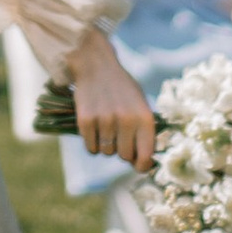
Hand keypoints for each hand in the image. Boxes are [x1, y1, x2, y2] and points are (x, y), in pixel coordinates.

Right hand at [68, 41, 155, 172]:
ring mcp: (104, 120)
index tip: (138, 166)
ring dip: (106, 144)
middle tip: (119, 136)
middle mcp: (126, 119)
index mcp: (144, 116)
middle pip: (124, 156)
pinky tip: (94, 127)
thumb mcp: (140, 104)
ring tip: (106, 126)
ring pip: (106, 152)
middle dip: (122, 150)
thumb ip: (143, 131)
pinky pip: (91, 148)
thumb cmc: (123, 89)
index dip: (142, 166)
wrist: (96, 66)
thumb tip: (141, 162)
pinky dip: (92, 142)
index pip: (145, 155)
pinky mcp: (85, 120)